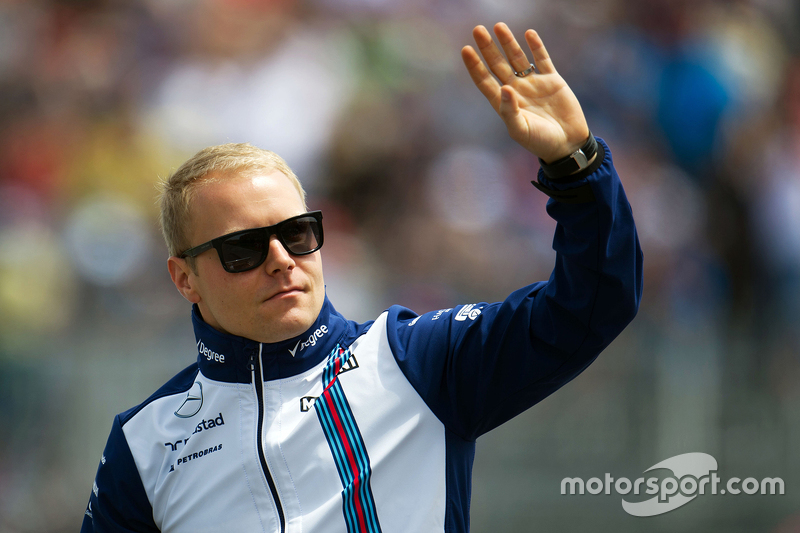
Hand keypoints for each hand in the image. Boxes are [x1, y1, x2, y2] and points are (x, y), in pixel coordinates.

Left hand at [462, 23, 589, 163]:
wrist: (567, 143)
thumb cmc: (540, 142)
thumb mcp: (521, 130)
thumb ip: (510, 111)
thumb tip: (504, 88)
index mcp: (504, 103)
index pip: (484, 80)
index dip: (475, 66)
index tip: (466, 50)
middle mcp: (516, 90)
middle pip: (498, 65)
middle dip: (488, 48)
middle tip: (477, 30)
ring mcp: (533, 83)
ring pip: (517, 58)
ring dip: (508, 43)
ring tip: (499, 26)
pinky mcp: (551, 80)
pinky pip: (542, 59)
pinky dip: (536, 46)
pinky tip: (528, 34)